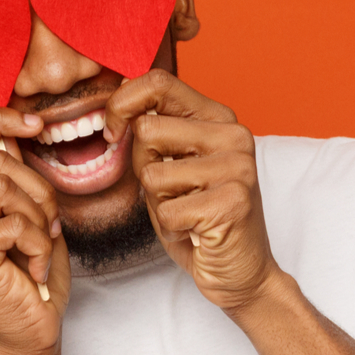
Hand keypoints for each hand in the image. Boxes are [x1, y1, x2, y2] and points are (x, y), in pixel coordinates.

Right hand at [0, 108, 69, 354]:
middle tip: (46, 228)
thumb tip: (13, 132)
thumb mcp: (27, 213)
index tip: (35, 122)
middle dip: (37, 191)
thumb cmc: (29, 276)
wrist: (29, 334)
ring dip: (39, 218)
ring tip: (37, 248)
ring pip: (4, 187)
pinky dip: (39, 244)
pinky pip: (14, 223)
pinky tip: (32, 269)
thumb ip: (13, 176)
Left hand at [102, 71, 283, 315]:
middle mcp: (233, 135)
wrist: (241, 271)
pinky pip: (167, 211)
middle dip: (143, 168)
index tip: (112, 133)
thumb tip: (119, 92)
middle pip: (148, 130)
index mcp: (218, 118)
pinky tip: (194, 231)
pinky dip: (171, 229)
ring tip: (186, 213)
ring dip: (158, 204)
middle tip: (172, 193)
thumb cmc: (198, 219)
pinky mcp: (233, 202)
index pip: (159, 83)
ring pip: (152, 174)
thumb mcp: (172, 166)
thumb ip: (155, 132)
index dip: (121, 104)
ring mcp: (237, 168)